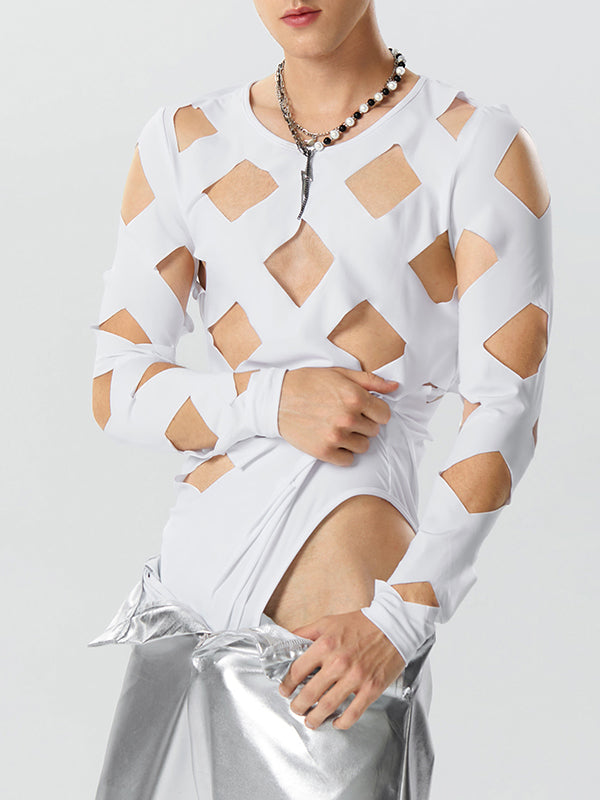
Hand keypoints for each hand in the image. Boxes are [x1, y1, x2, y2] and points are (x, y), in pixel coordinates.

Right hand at [277, 366, 398, 465]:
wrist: (276, 399)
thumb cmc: (308, 383)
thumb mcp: (340, 374)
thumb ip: (370, 381)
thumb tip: (395, 387)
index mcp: (355, 397)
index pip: (385, 414)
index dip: (376, 411)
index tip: (364, 409)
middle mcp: (348, 418)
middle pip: (374, 431)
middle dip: (364, 423)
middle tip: (346, 415)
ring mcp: (336, 437)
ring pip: (363, 446)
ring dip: (355, 439)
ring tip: (338, 427)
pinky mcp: (324, 451)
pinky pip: (348, 460)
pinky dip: (343, 453)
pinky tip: (332, 439)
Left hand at [278, 609, 405, 730]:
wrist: (392, 626)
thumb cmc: (361, 624)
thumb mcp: (327, 622)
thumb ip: (305, 632)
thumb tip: (287, 641)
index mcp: (325, 645)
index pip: (297, 671)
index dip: (287, 685)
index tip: (285, 690)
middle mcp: (338, 662)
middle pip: (309, 693)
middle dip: (298, 706)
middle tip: (296, 708)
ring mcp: (355, 677)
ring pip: (327, 707)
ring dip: (314, 718)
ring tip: (310, 720)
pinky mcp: (371, 688)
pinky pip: (352, 714)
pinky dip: (341, 722)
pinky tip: (335, 721)